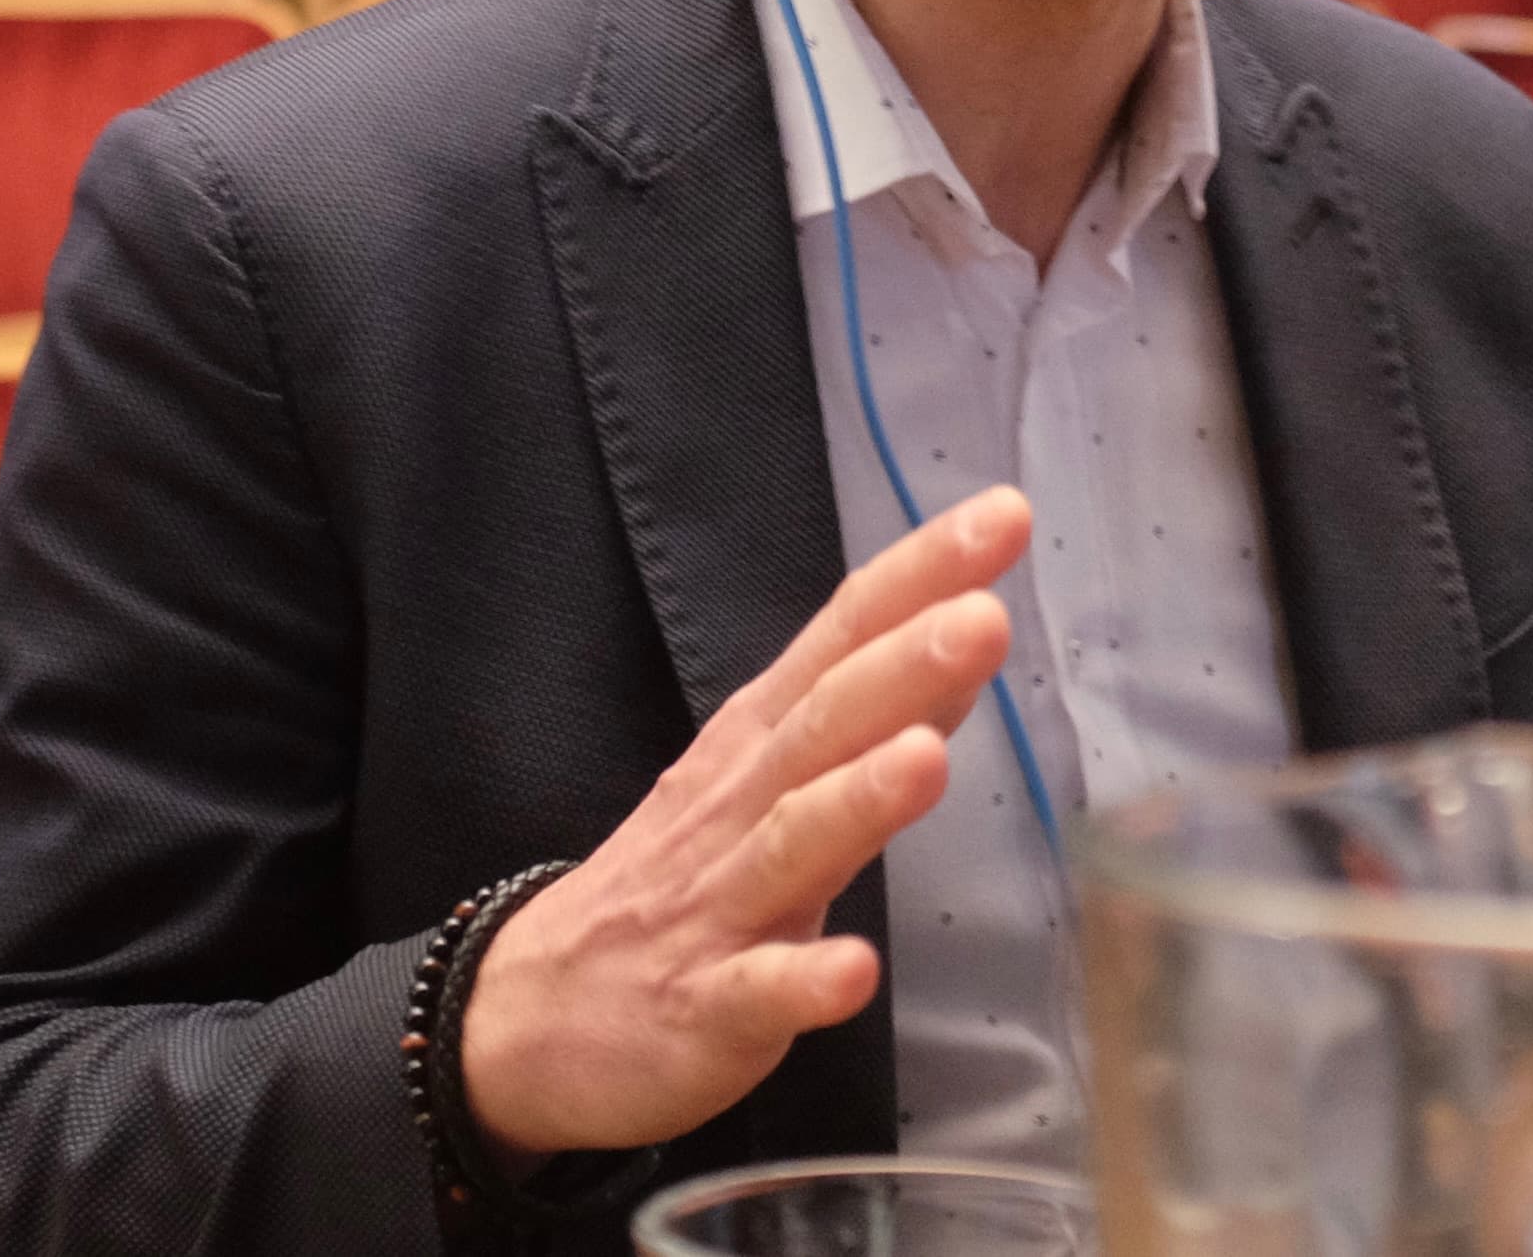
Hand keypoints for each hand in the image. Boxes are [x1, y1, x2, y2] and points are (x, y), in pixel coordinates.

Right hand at [463, 487, 1033, 1160]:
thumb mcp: (767, 779)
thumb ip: (868, 713)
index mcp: (762, 741)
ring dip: (860, 799)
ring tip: (926, 758)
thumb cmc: (678, 881)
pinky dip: (804, 981)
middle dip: (904, 666)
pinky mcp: (703, 1008)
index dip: (921, 575)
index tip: (1006, 513)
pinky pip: (756, 994)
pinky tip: (854, 972)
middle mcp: (740, 806)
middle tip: (985, 615)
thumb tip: (965, 638)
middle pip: (825, 724)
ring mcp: (718, 907)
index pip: (845, 637)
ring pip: (792, 843)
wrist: (526, 1019)